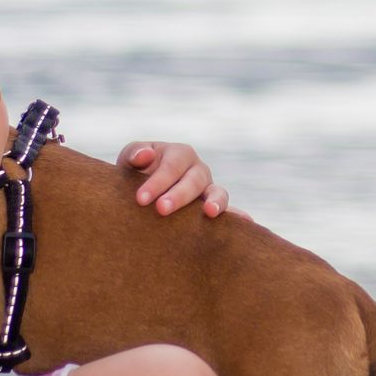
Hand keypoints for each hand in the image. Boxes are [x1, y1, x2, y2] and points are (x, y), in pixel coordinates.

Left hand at [119, 141, 242, 218]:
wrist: (140, 190)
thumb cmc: (135, 172)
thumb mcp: (130, 159)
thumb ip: (135, 153)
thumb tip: (145, 156)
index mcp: (180, 154)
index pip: (172, 166)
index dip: (157, 182)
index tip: (140, 199)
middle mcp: (198, 170)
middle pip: (194, 180)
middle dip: (179, 195)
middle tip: (161, 209)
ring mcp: (209, 189)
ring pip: (217, 192)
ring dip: (215, 201)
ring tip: (209, 213)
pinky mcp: (213, 208)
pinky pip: (229, 211)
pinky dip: (238, 216)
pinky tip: (246, 222)